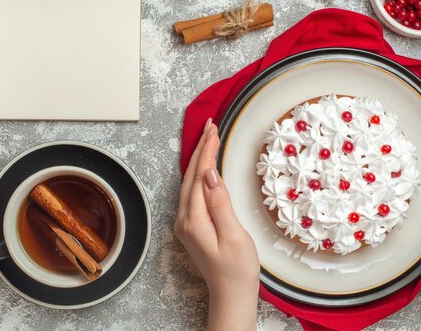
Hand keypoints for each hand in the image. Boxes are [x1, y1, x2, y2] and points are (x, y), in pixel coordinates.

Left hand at [175, 118, 259, 330]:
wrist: (231, 294)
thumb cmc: (237, 269)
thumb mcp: (234, 235)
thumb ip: (220, 203)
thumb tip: (210, 174)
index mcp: (193, 220)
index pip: (198, 176)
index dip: (206, 151)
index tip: (214, 130)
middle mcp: (184, 219)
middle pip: (190, 175)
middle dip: (200, 148)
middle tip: (211, 126)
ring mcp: (186, 223)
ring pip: (189, 182)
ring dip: (198, 159)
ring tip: (209, 138)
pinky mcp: (192, 225)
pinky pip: (192, 192)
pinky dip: (199, 173)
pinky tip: (205, 166)